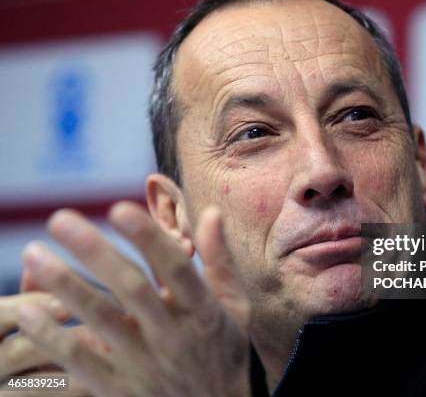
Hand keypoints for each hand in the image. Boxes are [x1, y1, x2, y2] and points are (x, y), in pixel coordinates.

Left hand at [15, 202, 251, 396]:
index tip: (119, 208)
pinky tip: (29, 313)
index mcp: (203, 312)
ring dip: (66, 287)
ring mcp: (145, 364)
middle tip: (59, 219)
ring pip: (101, 321)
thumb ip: (220, 260)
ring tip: (34, 255)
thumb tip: (212, 211)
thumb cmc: (224, 353)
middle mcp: (173, 336)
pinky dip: (53, 339)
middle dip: (96, 253)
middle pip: (132, 289)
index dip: (149, 239)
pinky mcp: (120, 389)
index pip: (178, 269)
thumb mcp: (235, 308)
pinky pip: (82, 363)